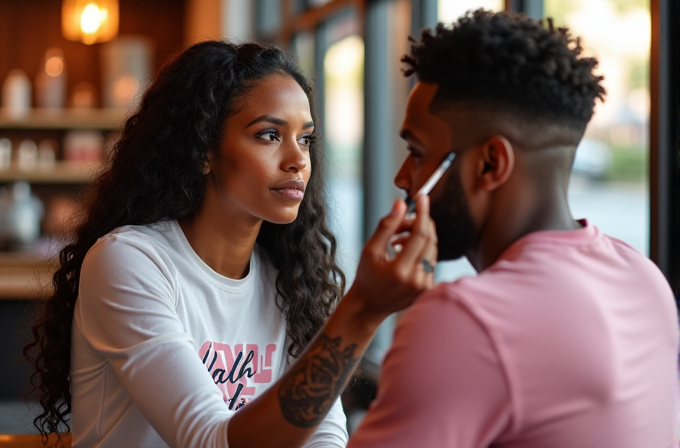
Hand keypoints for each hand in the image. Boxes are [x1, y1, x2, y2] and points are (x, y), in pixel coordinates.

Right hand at [347, 195, 436, 322]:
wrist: (370, 306)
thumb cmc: (367, 277)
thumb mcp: (370, 250)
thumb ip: (386, 226)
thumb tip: (401, 205)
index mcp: (400, 271)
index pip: (420, 235)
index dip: (422, 213)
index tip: (422, 197)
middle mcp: (416, 280)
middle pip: (429, 240)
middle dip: (419, 223)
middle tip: (403, 219)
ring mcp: (425, 286)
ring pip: (432, 249)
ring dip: (419, 237)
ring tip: (397, 240)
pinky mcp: (429, 288)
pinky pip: (431, 260)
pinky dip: (421, 250)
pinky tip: (403, 252)